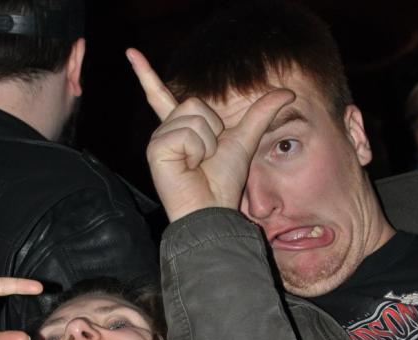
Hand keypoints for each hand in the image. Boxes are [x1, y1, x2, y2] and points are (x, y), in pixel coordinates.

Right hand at [126, 48, 294, 221]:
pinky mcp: (156, 150)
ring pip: (192, 115)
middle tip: (206, 157)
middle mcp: (166, 131)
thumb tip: (287, 92)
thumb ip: (260, 114)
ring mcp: (158, 140)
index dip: (146, 74)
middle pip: (194, 102)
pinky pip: (186, 132)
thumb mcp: (244, 140)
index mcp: (181, 128)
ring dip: (206, 142)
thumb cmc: (222, 182)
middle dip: (212, 129)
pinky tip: (188, 167)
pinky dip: (196, 150)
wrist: (212, 209)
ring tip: (197, 164)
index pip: (161, 95)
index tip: (130, 52)